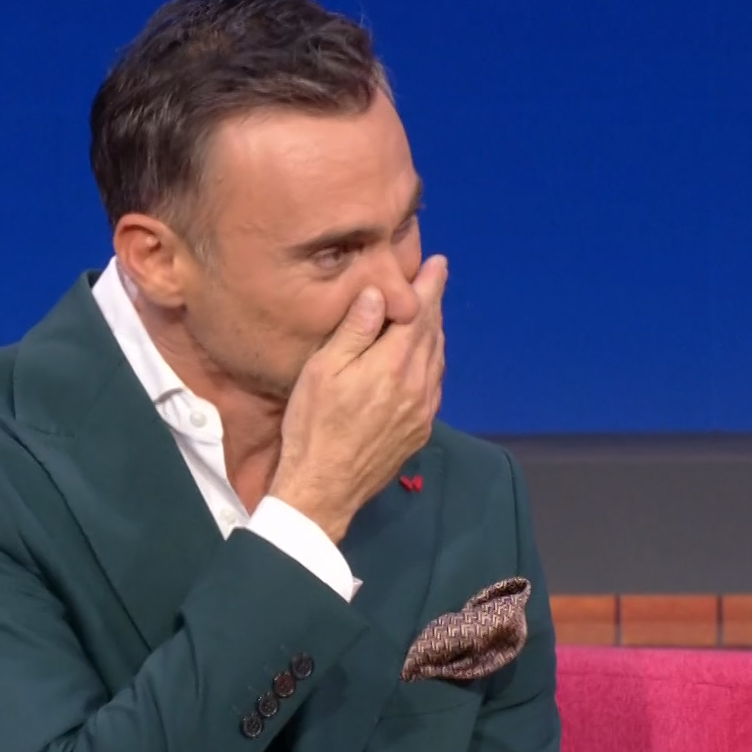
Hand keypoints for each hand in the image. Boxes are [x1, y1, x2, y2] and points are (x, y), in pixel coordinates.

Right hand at [269, 255, 447, 541]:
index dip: (430, 286)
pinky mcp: (419, 431)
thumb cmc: (313, 426)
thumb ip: (355, 330)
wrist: (324, 489)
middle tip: (434, 280)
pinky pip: (434, 385)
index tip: (439, 263)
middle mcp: (417, 385)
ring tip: (427, 315)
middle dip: (433, 305)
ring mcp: (422, 411)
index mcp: (393, 365)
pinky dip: (432, 362)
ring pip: (437, 360)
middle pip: (433, 335)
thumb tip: (379, 294)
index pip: (420, 314)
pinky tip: (422, 359)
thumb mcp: (323, 370)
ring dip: (434, 333)